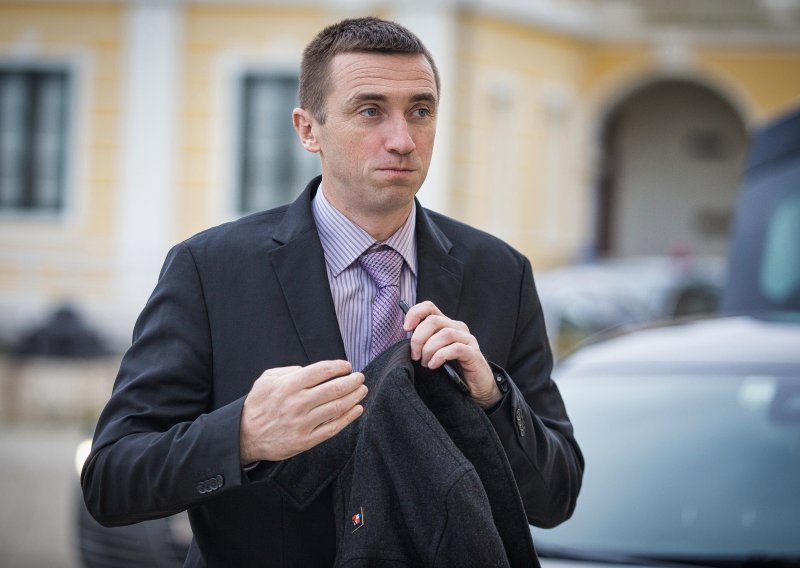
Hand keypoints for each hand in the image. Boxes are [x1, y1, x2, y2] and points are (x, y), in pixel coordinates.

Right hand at [239, 360, 366, 462]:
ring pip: (337, 408)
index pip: (321, 371)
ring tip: (362, 390)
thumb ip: (289, 371)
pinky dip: (348, 418)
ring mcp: (303, 423)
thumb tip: (310, 369)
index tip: (347, 366)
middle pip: (334, 389)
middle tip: (360, 377)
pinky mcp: (306, 440)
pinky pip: (332, 428)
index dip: (338, 367)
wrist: (244, 436)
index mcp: (288, 385)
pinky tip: (357, 410)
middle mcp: (297, 403)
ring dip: (354, 397)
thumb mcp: (266, 380)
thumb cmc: (257, 405)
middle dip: (352, 381)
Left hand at [403, 301, 500, 407]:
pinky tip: (434, 365)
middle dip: (419, 338)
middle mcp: (457, 328)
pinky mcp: (473, 353)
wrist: (474, 388)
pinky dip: (441, 356)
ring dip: (429, 349)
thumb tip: (405, 335)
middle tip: (415, 355)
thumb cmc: (452, 370)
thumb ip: (423, 342)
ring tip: (425, 363)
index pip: (429, 307)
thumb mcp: (433, 352)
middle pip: (433, 320)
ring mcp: (467, 339)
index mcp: (446, 324)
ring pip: (444, 333)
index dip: (415, 313)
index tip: (406, 328)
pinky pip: (456, 348)